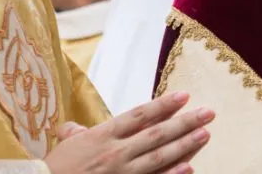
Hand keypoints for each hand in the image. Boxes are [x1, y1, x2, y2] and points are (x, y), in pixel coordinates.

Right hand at [44, 91, 213, 173]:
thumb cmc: (52, 171)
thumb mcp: (63, 147)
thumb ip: (75, 135)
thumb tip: (73, 128)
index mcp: (102, 136)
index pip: (138, 115)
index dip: (163, 105)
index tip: (184, 96)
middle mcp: (115, 152)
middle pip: (156, 134)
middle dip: (185, 122)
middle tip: (208, 113)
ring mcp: (121, 173)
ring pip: (159, 156)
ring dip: (184, 144)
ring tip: (206, 134)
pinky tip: (189, 167)